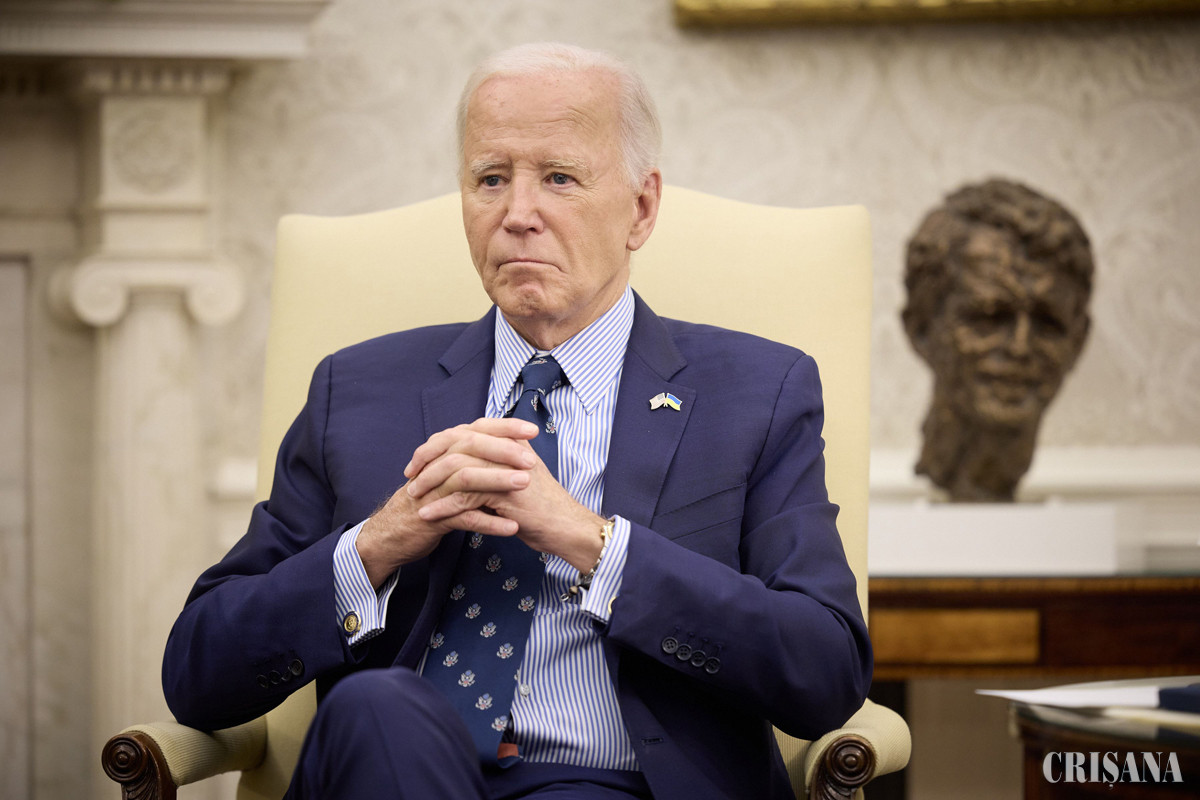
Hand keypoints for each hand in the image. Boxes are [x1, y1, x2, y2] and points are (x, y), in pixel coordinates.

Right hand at [356, 418, 538, 587]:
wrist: (395, 533)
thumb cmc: (431, 501)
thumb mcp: (450, 475)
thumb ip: (474, 459)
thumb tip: (509, 446)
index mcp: (446, 451)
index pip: (477, 430)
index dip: (504, 428)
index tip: (532, 429)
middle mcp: (438, 465)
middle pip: (470, 447)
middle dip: (503, 451)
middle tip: (532, 459)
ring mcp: (434, 490)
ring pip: (466, 479)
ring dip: (498, 481)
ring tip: (526, 485)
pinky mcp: (433, 517)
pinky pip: (464, 518)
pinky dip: (489, 523)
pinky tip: (512, 528)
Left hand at [406, 420, 606, 572]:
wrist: (564, 526)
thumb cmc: (540, 506)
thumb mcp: (514, 476)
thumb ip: (494, 464)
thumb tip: (462, 461)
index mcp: (508, 440)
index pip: (465, 432)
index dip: (438, 444)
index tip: (418, 461)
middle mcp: (507, 448)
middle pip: (456, 443)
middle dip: (428, 459)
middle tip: (410, 477)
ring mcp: (507, 468)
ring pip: (457, 468)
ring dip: (431, 484)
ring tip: (413, 498)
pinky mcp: (505, 493)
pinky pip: (465, 497)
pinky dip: (443, 506)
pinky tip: (427, 516)